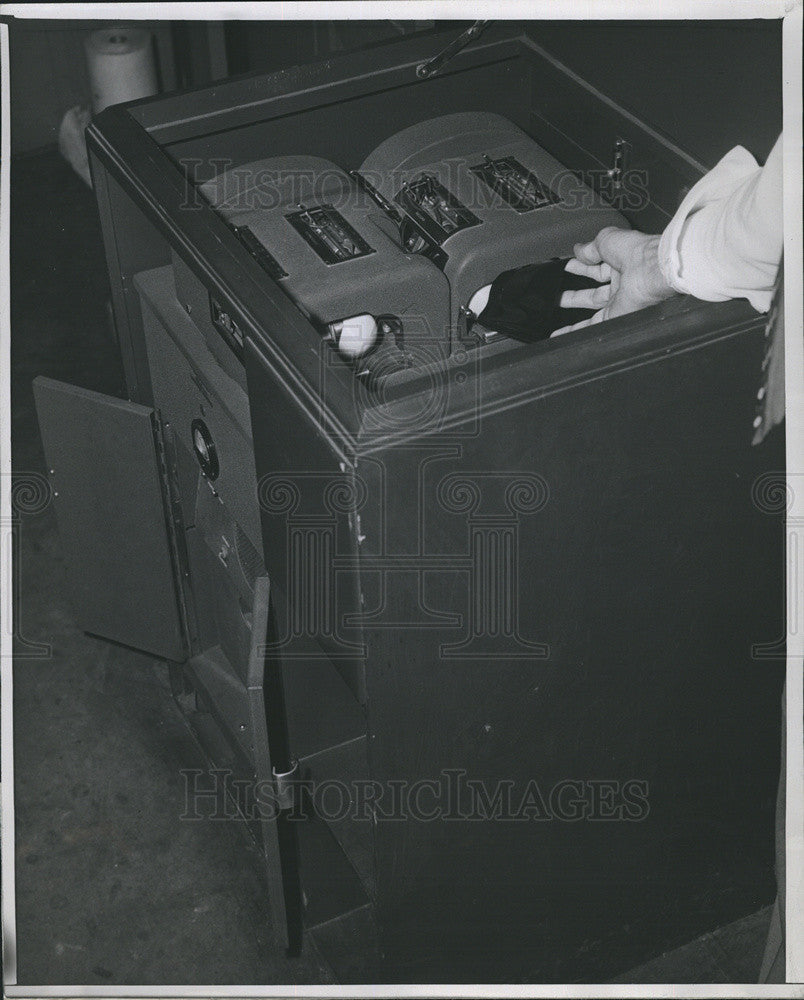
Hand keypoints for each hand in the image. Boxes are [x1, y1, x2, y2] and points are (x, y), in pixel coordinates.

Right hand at [552, 227, 674, 335]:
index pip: (597, 267)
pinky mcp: (617, 316)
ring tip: (558, 309)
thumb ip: (591, 247)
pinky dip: (577, 331)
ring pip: (593, 308)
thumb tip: (579, 250)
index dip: (581, 267)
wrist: (654, 270)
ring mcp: (620, 300)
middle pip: (594, 291)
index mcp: (623, 262)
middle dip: (576, 292)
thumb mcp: (607, 240)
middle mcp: (623, 283)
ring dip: (575, 309)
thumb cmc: (639, 251)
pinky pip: (594, 325)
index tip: (568, 267)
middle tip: (559, 294)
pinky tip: (565, 333)